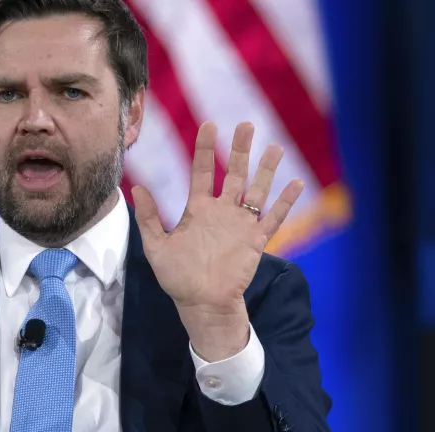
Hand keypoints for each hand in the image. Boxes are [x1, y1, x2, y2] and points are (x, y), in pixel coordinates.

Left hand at [130, 122, 302, 359]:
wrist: (201, 303)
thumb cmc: (177, 277)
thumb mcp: (156, 246)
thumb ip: (149, 217)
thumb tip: (137, 186)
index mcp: (198, 209)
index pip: (203, 171)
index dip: (206, 149)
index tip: (209, 125)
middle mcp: (222, 212)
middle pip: (235, 173)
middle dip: (241, 149)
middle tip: (246, 124)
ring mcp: (240, 225)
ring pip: (257, 190)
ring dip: (267, 170)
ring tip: (275, 147)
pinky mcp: (255, 241)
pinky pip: (273, 218)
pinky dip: (285, 202)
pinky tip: (298, 184)